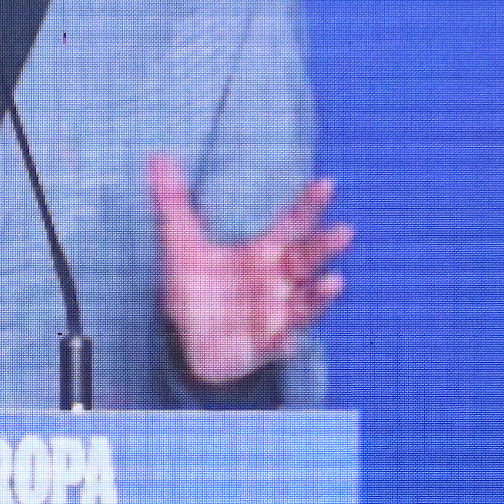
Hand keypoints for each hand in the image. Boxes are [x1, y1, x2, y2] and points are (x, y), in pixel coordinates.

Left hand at [149, 157, 349, 387]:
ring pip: (305, 303)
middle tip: (344, 231)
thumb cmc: (193, 284)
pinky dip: (284, 344)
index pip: (292, 224)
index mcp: (263, 251)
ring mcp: (275, 314)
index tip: (326, 184)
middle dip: (325, 247)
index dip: (309, 205)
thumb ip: (173, 201)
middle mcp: (277, 280)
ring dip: (320, 296)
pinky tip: (288, 342)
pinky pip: (278, 346)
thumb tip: (158, 158)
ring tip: (334, 283)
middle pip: (306, 260)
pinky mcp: (263, 345)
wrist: (183, 335)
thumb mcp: (180, 242)